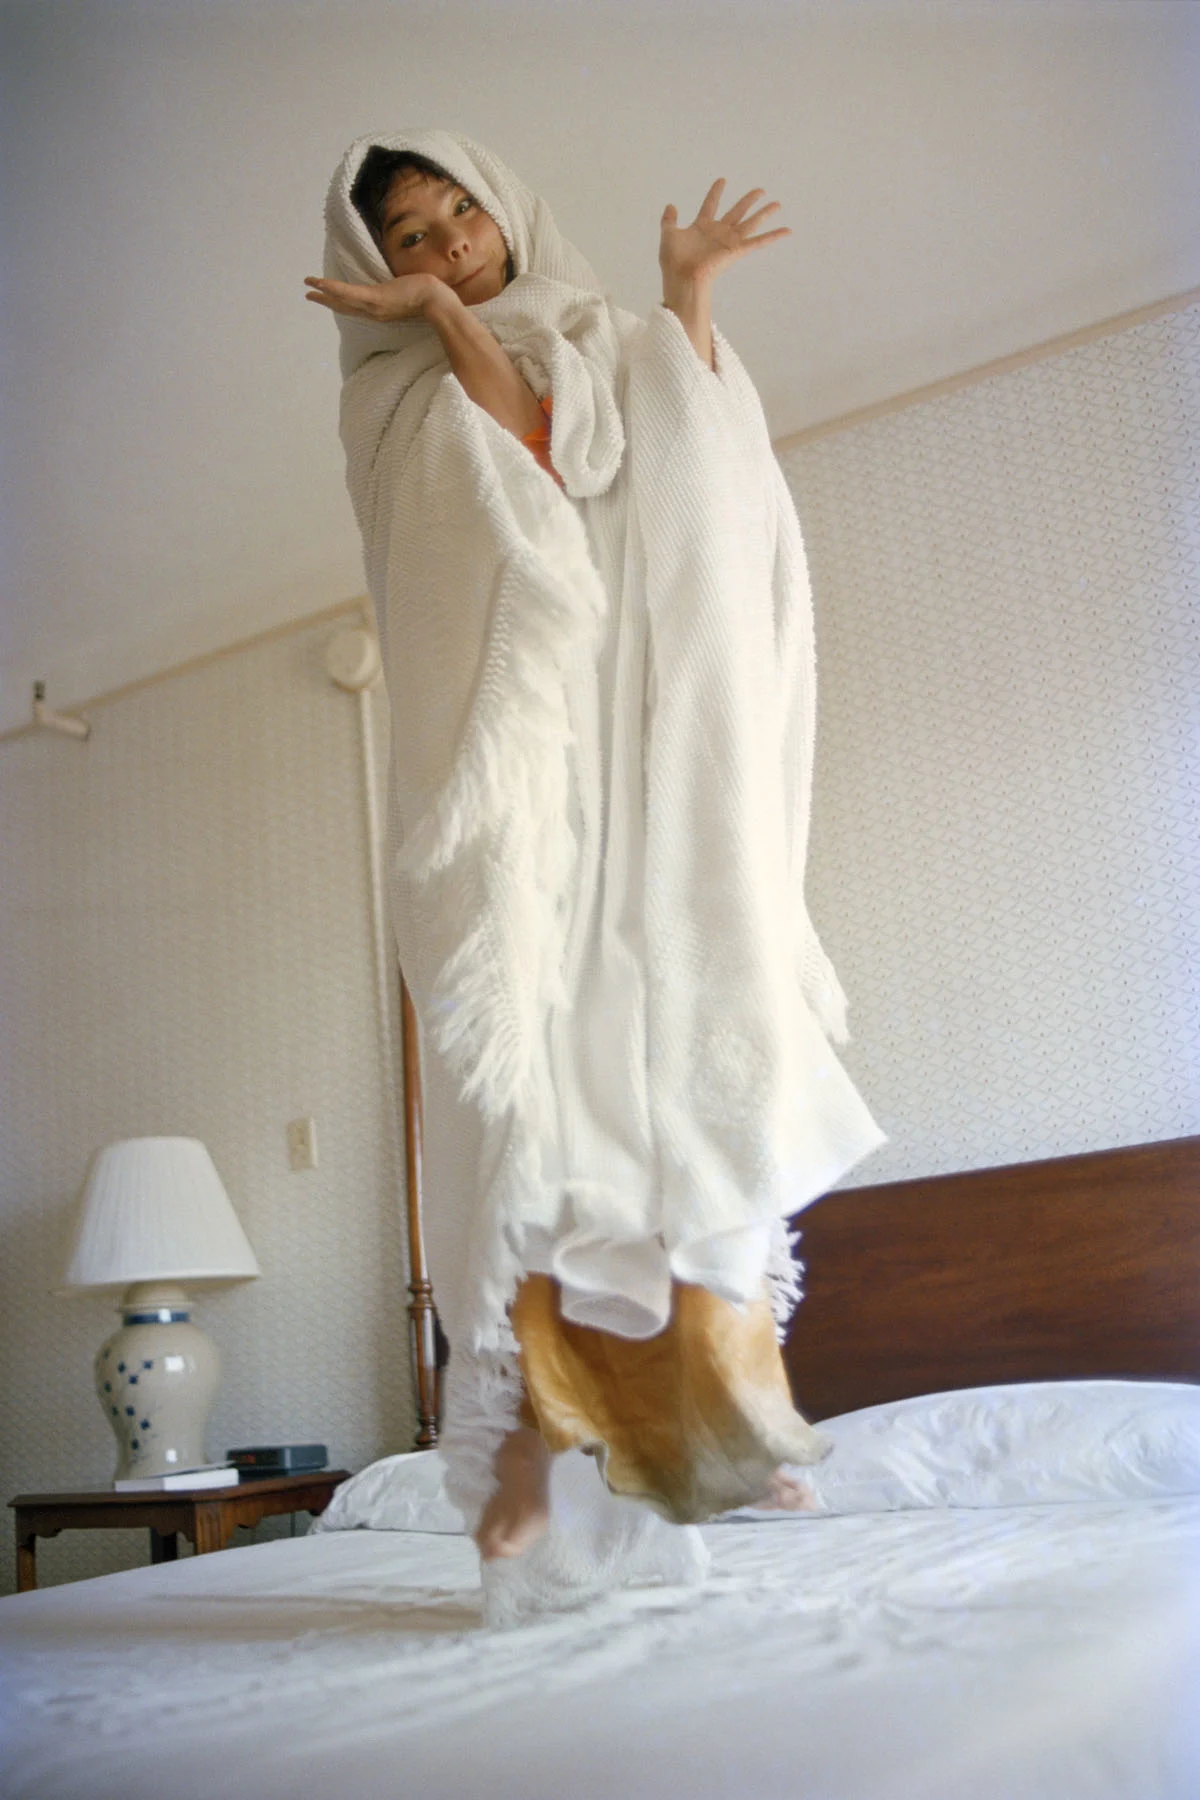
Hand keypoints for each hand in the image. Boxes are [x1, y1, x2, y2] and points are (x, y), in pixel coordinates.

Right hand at [303, 271, 452, 322]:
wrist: (435, 300)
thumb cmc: (426, 295)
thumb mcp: (407, 294)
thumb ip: (397, 293)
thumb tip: (398, 287)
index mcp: (379, 311)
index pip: (354, 307)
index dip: (338, 303)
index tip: (326, 298)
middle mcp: (373, 312)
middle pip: (344, 306)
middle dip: (325, 300)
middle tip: (308, 295)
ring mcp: (373, 306)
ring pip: (343, 300)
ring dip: (323, 293)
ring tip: (308, 287)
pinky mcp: (375, 298)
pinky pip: (350, 293)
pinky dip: (334, 289)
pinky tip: (321, 283)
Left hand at [659, 179, 789, 297]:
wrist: (681, 278)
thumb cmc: (673, 262)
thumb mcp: (668, 235)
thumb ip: (669, 220)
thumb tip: (671, 205)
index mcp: (702, 227)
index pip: (710, 204)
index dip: (716, 192)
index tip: (722, 180)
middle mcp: (718, 233)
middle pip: (737, 211)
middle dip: (748, 200)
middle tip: (760, 190)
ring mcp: (728, 241)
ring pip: (750, 222)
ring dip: (764, 213)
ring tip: (777, 204)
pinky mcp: (736, 250)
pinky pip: (758, 241)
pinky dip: (773, 236)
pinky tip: (786, 230)